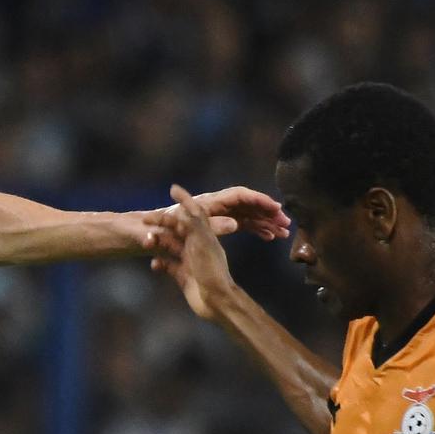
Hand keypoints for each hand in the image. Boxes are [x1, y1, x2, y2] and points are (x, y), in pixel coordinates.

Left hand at [137, 183, 290, 248]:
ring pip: (248, 215)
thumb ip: (211, 225)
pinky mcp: (218, 227)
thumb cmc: (162, 227)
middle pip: (248, 205)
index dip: (259, 201)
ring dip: (266, 222)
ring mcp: (218, 216)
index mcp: (210, 203)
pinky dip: (256, 229)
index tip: (275, 208)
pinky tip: (269, 236)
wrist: (148, 235)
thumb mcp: (184, 226)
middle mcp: (216, 206)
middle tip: (286, 223)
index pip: (240, 197)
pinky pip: (243, 224)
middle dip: (268, 213)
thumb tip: (236, 224)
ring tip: (283, 232)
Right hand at [145, 184, 242, 320]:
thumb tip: (186, 205)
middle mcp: (196, 245)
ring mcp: (189, 260)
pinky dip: (160, 264)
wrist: (215, 301)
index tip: (172, 189)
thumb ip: (194, 223)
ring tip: (146, 243)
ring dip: (157, 244)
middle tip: (144, 219)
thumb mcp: (202, 242)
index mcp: (203, 234)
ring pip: (169, 247)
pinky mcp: (182, 276)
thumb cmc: (211, 270)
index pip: (193, 212)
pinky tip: (154, 265)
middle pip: (176, 229)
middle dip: (161, 223)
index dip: (184, 200)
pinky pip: (167, 266)